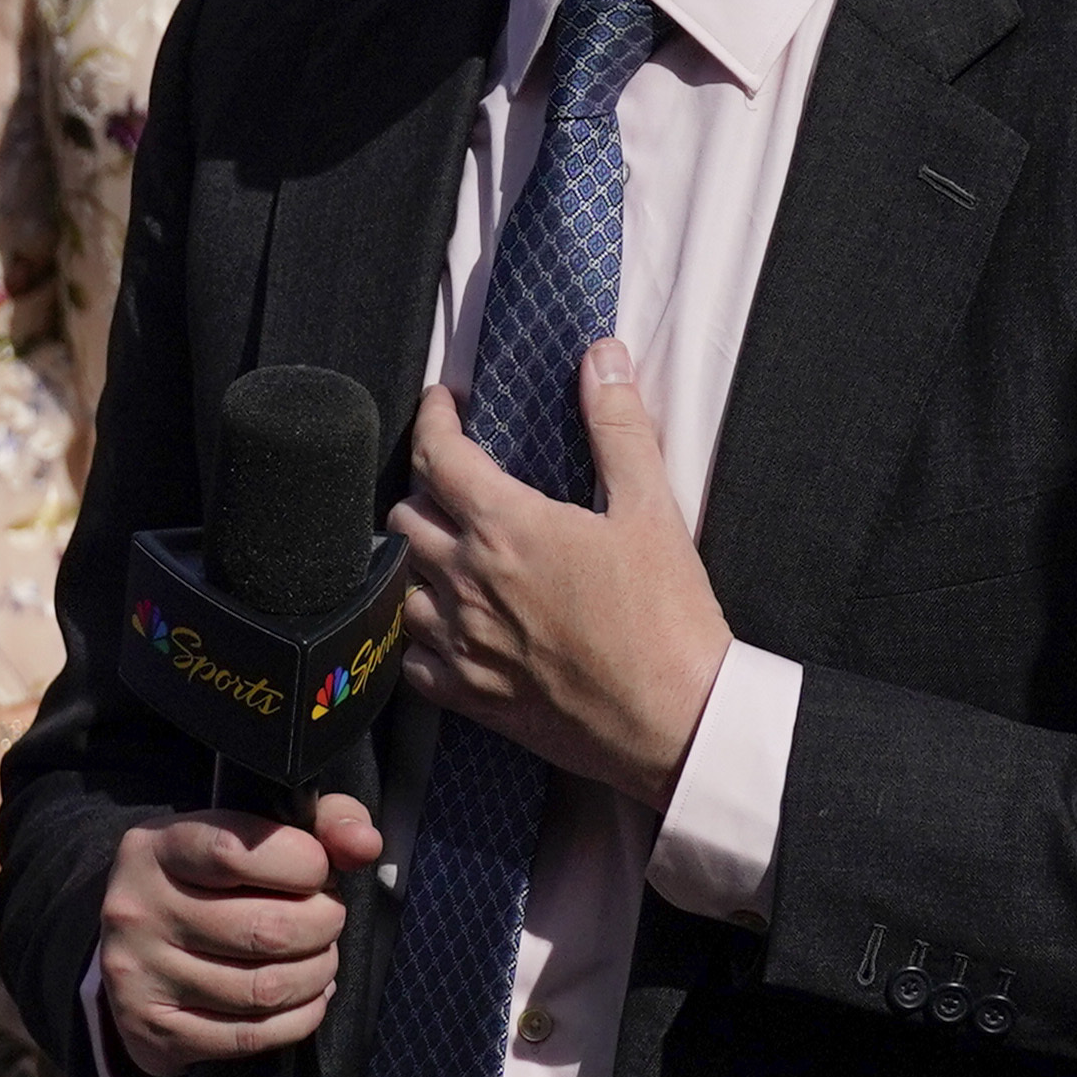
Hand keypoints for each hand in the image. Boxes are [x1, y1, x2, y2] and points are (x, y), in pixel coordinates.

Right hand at [94, 792, 384, 1076]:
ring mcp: (140, 973)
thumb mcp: (255, 835)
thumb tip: (363, 844)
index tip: (317, 872)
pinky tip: (304, 997)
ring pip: (266, 989)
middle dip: (323, 927)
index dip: (305, 865)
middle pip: (268, 930)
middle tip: (325, 921)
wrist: (139, 952)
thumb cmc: (215, 885)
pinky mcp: (155, 1028)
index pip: (238, 853)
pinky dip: (299, 1018)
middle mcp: (137, 909)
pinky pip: (253, 1034)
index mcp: (156, 848)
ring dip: (317, 975)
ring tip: (317, 959)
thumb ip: (321, 822)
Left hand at [394, 352, 732, 804]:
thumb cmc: (667, 616)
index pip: (439, 455)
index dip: (433, 420)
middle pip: (407, 517)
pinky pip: (412, 654)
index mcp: (507, 528)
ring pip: (402, 584)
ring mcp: (457, 640)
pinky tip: (453, 622)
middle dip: (427, 489)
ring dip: (422, 562)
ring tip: (458, 553)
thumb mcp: (652, 509)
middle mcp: (466, 580)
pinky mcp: (462, 692)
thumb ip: (619, 429)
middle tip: (459, 482)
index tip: (443, 404)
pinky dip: (423, 631)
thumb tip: (602, 359)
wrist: (675, 718)